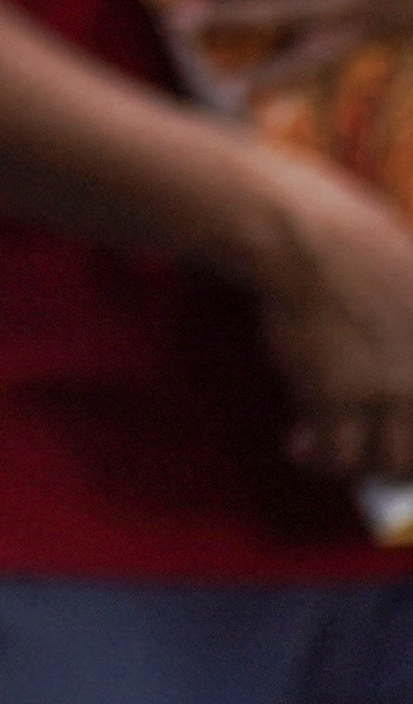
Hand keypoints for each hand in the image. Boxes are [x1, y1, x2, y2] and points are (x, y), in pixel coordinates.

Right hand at [244, 154, 412, 483]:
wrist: (304, 237)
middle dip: (401, 464)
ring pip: (390, 466)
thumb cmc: (356, 240)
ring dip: (363, 467)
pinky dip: (318, 458)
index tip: (398, 430)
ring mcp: (387, 390)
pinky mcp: (336, 397)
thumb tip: (402, 363)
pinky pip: (336, 455)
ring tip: (335, 453)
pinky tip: (300, 443)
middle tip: (376, 456)